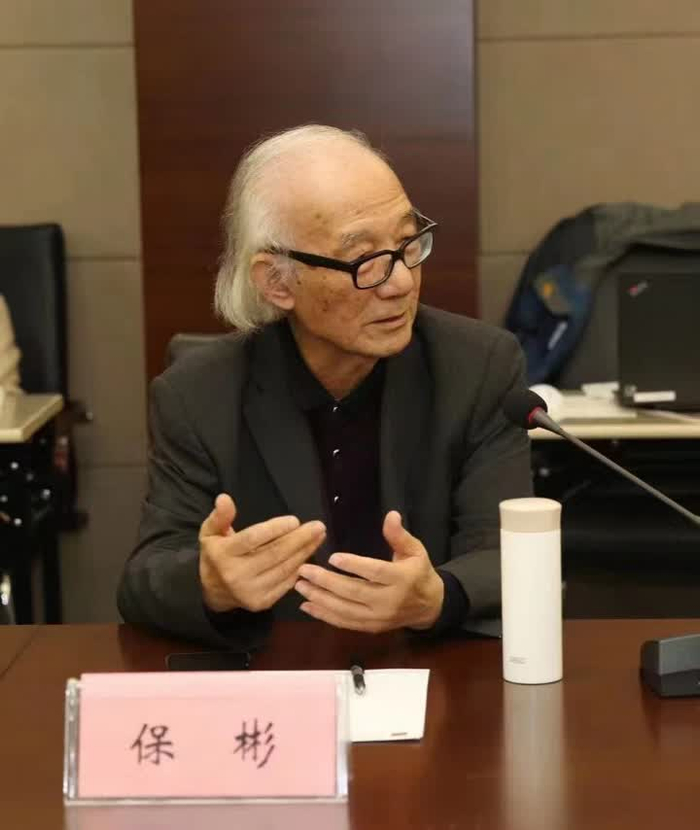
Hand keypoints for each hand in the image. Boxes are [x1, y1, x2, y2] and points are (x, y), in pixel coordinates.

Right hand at [199, 494, 325, 612]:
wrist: (213, 592)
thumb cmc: (216, 555)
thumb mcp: (210, 532)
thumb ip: (220, 516)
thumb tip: (224, 498)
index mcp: (223, 555)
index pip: (252, 539)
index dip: (275, 529)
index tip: (295, 520)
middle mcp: (237, 575)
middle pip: (274, 553)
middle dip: (300, 539)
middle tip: (318, 526)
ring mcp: (251, 591)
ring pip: (284, 568)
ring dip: (305, 552)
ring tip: (319, 537)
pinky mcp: (262, 602)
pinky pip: (287, 583)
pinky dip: (300, 567)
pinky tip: (309, 554)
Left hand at [294, 511, 443, 632]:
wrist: (429, 607)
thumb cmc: (419, 573)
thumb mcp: (415, 550)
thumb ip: (399, 535)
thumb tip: (390, 515)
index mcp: (402, 580)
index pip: (375, 573)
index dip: (354, 566)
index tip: (332, 557)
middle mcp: (389, 601)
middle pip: (354, 592)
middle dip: (326, 582)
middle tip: (304, 571)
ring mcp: (378, 618)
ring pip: (345, 610)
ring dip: (320, 599)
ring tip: (300, 586)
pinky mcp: (371, 628)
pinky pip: (345, 623)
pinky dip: (324, 616)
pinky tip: (307, 606)